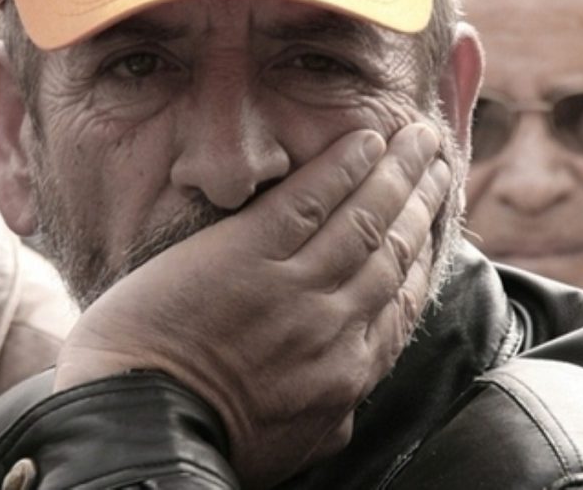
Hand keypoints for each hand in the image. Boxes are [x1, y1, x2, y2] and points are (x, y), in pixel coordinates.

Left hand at [54, 123, 449, 487]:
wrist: (140, 428)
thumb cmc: (207, 439)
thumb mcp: (290, 445)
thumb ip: (329, 414)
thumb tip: (349, 403)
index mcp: (347, 373)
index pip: (403, 300)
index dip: (425, 251)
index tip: (435, 220)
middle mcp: (335, 325)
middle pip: (394, 248)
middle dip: (423, 199)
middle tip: (441, 161)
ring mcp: (293, 286)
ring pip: (364, 217)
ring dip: (398, 171)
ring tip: (418, 137)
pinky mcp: (247, 253)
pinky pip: (309, 200)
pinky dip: (342, 166)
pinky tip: (364, 139)